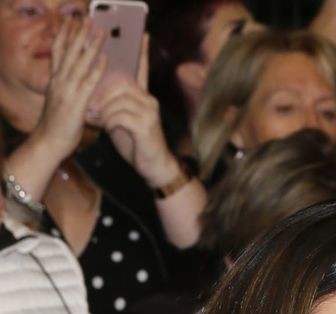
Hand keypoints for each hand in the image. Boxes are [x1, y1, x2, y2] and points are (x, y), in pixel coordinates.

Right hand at [30, 17, 105, 166]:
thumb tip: (72, 82)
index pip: (58, 52)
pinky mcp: (76, 103)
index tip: (70, 22)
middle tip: (88, 18)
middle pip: (69, 51)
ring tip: (101, 32)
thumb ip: (64, 89)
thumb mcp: (58, 102)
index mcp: (54, 80)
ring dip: (91, 45)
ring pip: (79, 62)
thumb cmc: (56, 126)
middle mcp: (59, 81)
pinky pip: (88, 82)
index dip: (64, 35)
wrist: (48, 143)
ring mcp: (67, 91)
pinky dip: (97, 69)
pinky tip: (105, 59)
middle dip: (78, 33)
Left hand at [92, 41, 178, 191]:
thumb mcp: (122, 121)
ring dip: (104, 111)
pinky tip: (108, 129)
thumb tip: (95, 97)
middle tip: (91, 107)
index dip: (142, 52)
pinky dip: (109, 121)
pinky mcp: (145, 126)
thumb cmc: (137, 145)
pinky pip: (120, 116)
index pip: (142, 70)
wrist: (154, 168)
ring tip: (97, 120)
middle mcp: (149, 101)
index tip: (142, 34)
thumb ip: (113, 106)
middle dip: (102, 94)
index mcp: (144, 97)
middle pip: (121, 84)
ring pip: (118, 100)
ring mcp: (149, 113)